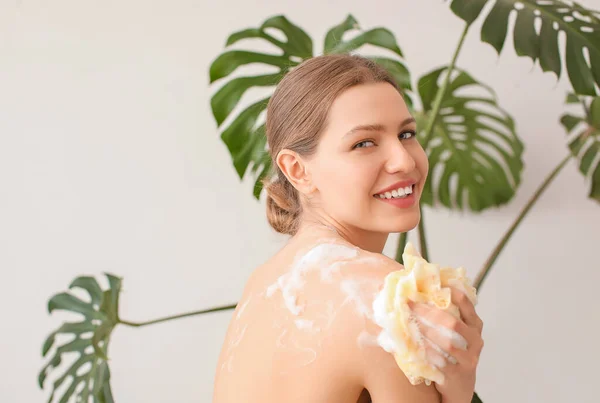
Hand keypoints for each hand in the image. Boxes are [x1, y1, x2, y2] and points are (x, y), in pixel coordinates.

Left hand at [408, 287, 483, 402]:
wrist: (460, 386)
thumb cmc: (453, 353)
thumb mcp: (456, 334)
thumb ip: (445, 316)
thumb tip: (418, 293)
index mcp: (475, 325)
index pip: (467, 303)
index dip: (452, 292)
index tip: (434, 283)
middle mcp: (476, 340)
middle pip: (453, 323)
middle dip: (429, 313)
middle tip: (411, 305)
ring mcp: (470, 358)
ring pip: (449, 344)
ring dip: (427, 333)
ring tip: (411, 325)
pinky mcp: (460, 374)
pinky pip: (442, 362)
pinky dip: (428, 353)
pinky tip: (415, 346)